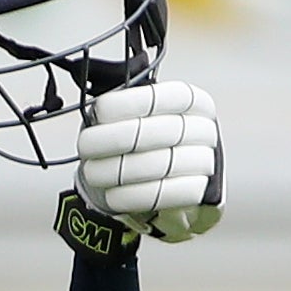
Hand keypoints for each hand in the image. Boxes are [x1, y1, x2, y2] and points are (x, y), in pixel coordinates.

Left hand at [77, 81, 223, 243]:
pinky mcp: (201, 193)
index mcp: (192, 101)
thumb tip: (97, 95)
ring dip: (117, 170)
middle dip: (113, 139)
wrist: (166, 188)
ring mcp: (205, 161)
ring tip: (93, 172)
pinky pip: (164, 194)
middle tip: (85, 146)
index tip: (100, 111)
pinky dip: (133, 195)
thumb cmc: (144, 145)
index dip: (128, 103)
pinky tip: (113, 195)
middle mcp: (203, 128)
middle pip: (156, 131)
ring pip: (158, 164)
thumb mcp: (137, 116)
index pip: (162, 97)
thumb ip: (123, 103)